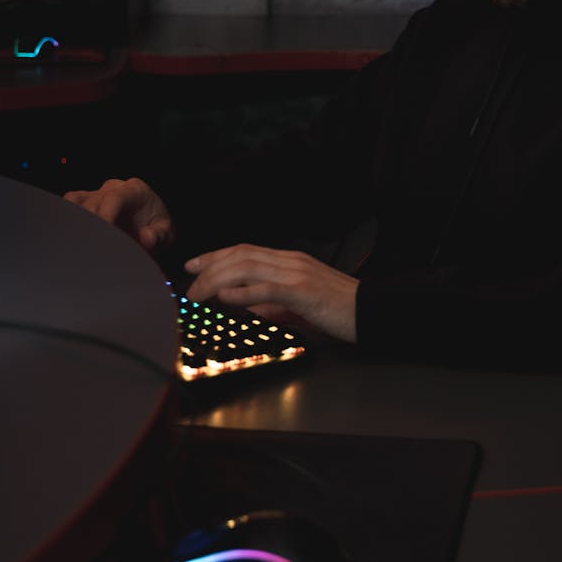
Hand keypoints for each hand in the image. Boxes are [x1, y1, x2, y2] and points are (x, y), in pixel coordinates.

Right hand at [63, 177, 174, 251]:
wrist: (150, 224)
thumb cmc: (157, 227)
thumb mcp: (166, 233)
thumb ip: (159, 236)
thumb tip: (146, 237)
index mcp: (134, 190)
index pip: (114, 198)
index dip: (105, 215)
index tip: (101, 234)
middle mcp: (113, 187)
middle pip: (92, 202)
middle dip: (90, 225)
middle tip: (90, 249)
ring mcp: (96, 193)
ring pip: (75, 203)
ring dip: (76, 223)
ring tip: (81, 245)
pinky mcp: (84, 202)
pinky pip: (68, 205)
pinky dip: (67, 219)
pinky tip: (71, 239)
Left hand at [184, 244, 358, 343]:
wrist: (372, 310)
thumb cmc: (341, 309)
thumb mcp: (301, 304)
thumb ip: (274, 304)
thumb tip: (250, 307)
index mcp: (291, 262)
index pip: (246, 250)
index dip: (216, 255)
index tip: (194, 265)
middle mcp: (291, 262)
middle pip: (241, 255)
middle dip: (209, 267)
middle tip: (189, 284)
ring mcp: (297, 274)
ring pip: (248, 268)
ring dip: (217, 280)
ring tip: (198, 293)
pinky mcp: (304, 292)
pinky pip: (267, 289)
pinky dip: (243, 292)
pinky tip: (225, 298)